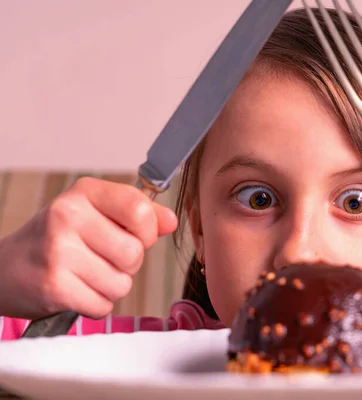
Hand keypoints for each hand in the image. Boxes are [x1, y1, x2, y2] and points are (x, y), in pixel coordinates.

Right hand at [0, 177, 177, 319]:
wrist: (6, 268)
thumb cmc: (59, 239)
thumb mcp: (98, 214)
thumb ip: (139, 214)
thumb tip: (171, 221)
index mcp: (85, 192)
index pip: (140, 209)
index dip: (147, 231)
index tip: (135, 235)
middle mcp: (67, 215)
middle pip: (134, 253)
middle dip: (126, 264)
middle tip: (101, 259)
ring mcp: (58, 251)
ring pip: (122, 283)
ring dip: (111, 286)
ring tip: (87, 275)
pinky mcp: (53, 286)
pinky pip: (103, 305)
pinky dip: (96, 304)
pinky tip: (77, 291)